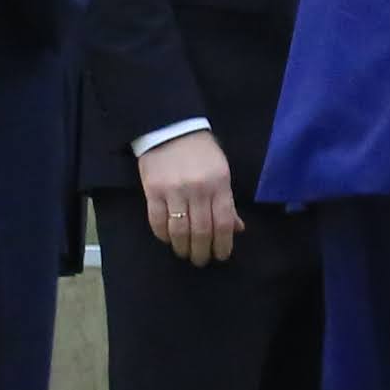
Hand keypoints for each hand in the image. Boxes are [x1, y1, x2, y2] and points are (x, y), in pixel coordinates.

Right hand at [135, 132, 241, 264]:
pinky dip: (163, 235)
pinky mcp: (152, 191)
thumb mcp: (221, 172)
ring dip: (183, 247)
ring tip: (184, 254)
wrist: (171, 128)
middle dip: (203, 251)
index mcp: (219, 184)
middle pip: (202, 231)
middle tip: (202, 261)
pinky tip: (167, 239)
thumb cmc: (201, 152)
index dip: (223, 244)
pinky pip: (157, 221)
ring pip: (180, 230)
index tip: (221, 256)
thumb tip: (236, 229)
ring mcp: (174, 191)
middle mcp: (198, 190)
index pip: (223, 223)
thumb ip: (227, 201)